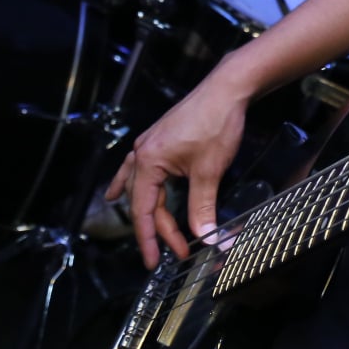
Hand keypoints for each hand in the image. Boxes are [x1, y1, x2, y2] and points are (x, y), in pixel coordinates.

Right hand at [106, 73, 249, 268]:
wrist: (227, 88)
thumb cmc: (216, 122)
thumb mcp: (210, 170)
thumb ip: (203, 206)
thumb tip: (206, 237)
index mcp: (149, 161)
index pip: (144, 210)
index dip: (150, 238)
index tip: (155, 261)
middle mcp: (143, 152)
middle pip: (146, 200)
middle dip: (159, 228)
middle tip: (176, 250)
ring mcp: (150, 144)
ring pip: (140, 185)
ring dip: (144, 209)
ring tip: (139, 232)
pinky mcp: (161, 139)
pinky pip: (139, 168)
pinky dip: (131, 182)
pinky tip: (120, 189)